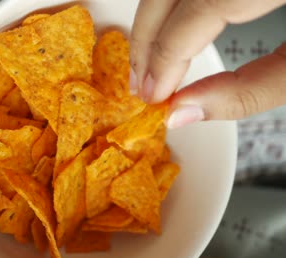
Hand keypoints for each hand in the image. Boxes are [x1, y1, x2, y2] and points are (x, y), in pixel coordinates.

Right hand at [130, 0, 285, 128]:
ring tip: (146, 64)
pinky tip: (164, 32)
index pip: (199, 10)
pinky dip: (166, 11)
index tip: (155, 93)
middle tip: (141, 85)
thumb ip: (251, 91)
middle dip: (145, 40)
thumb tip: (183, 112)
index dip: (167, 55)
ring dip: (149, 24)